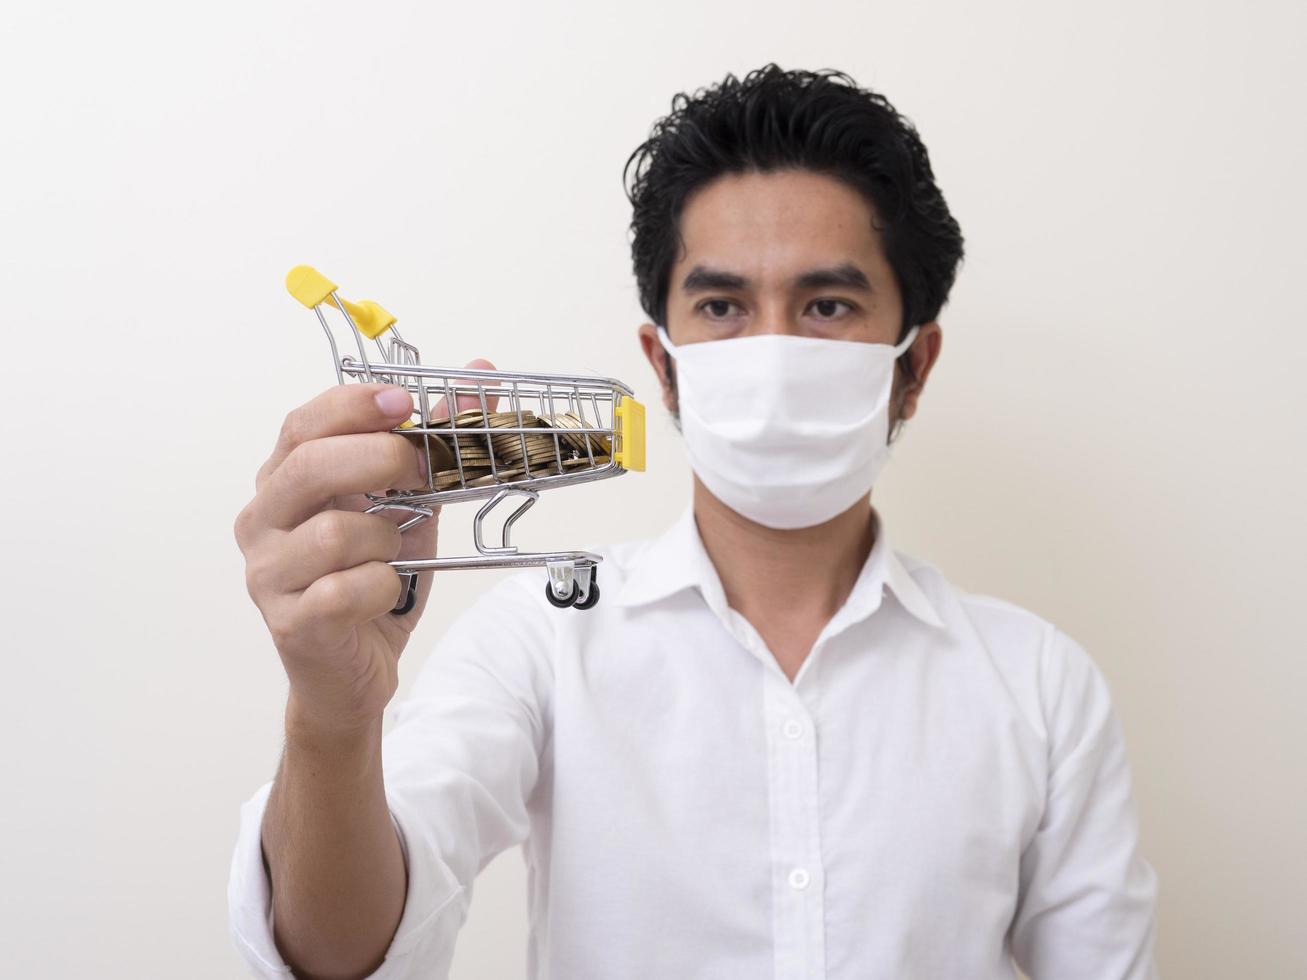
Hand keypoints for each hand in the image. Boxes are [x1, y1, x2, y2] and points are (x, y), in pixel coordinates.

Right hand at [234, 363, 496, 734]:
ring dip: (386, 540)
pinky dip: (383, 587)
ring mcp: (268, 573)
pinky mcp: (290, 621)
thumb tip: (479, 378)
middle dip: (379, 460)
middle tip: (421, 471)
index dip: (352, 406)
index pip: (303, 425)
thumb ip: (434, 446)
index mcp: (283, 482)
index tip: (404, 403)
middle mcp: (262, 521)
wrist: (351, 674)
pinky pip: (347, 589)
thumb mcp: (411, 506)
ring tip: (395, 554)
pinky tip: (386, 592)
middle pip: (309, 466)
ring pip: (335, 533)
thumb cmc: (372, 581)